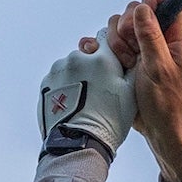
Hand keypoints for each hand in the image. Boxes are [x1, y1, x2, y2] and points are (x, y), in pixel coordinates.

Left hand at [37, 34, 130, 155]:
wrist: (78, 143)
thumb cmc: (109, 121)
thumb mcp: (132, 94)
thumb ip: (133, 68)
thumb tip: (135, 54)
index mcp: (101, 57)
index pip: (106, 38)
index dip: (111, 52)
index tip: (112, 66)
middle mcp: (77, 57)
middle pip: (88, 54)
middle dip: (93, 66)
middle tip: (100, 90)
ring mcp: (58, 69)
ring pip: (71, 66)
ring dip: (78, 77)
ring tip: (84, 100)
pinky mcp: (46, 82)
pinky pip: (58, 79)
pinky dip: (64, 88)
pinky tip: (73, 104)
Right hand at [107, 0, 181, 181]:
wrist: (158, 130)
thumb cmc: (167, 103)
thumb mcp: (159, 69)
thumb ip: (151, 37)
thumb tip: (143, 9)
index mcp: (175, 37)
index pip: (167, 1)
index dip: (151, 2)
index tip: (139, 17)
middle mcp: (158, 39)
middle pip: (136, 11)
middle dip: (126, 27)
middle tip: (131, 50)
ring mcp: (141, 49)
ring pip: (119, 26)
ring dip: (114, 42)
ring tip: (125, 64)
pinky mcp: (126, 59)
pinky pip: (108, 42)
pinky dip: (101, 47)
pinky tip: (102, 58)